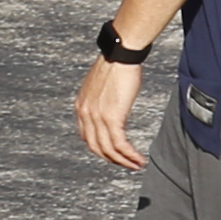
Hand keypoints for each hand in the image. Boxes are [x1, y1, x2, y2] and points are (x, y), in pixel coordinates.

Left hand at [76, 52, 149, 172]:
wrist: (121, 54)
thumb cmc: (116, 64)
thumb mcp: (101, 86)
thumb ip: (101, 101)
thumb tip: (110, 109)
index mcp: (81, 107)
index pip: (88, 137)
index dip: (101, 150)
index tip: (114, 155)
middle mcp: (85, 114)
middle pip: (96, 147)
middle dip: (113, 160)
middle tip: (127, 165)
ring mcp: (97, 117)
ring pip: (109, 150)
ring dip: (124, 161)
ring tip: (137, 165)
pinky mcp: (112, 117)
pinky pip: (120, 144)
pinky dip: (130, 155)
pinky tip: (139, 158)